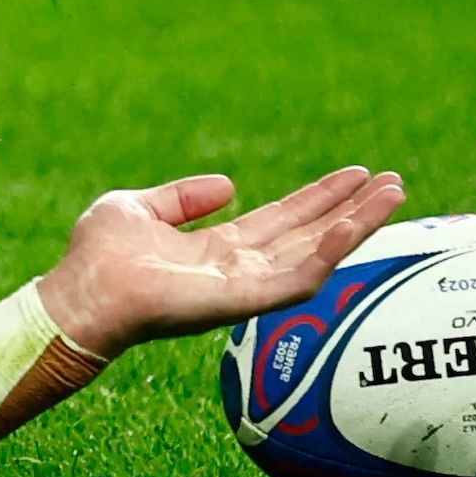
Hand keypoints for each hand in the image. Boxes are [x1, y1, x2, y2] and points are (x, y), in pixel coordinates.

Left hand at [40, 164, 406, 351]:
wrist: (81, 293)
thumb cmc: (97, 256)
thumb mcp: (139, 207)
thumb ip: (183, 197)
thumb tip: (230, 185)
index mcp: (220, 248)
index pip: (284, 220)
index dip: (320, 198)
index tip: (356, 175)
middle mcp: (242, 268)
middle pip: (312, 234)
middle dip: (353, 210)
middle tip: (394, 182)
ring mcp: (249, 286)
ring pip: (319, 254)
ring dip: (357, 225)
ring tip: (392, 194)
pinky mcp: (247, 301)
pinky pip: (300, 277)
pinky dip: (331, 253)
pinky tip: (355, 227)